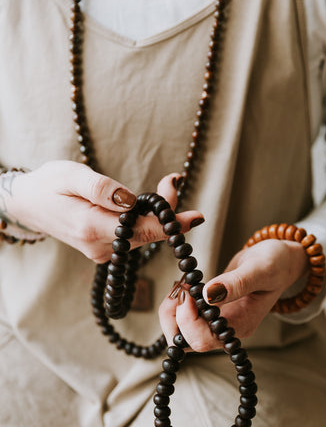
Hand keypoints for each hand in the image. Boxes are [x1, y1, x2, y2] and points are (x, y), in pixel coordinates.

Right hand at [3, 161, 202, 261]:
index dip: (171, 224)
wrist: (28, 204)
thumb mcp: (71, 175)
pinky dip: (142, 221)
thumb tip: (131, 200)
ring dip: (155, 214)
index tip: (196, 217)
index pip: (141, 230)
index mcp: (91, 228)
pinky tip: (143, 204)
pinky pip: (132, 236)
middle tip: (174, 180)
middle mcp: (99, 246)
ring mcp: (101, 251)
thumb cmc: (48, 184)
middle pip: (146, 233)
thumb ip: (102, 189)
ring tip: (166, 184)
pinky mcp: (103, 249)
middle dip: (166, 211)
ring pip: (141, 235)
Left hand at [159, 239, 308, 350]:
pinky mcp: (210, 313)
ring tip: (181, 285)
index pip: (203, 340)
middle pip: (186, 342)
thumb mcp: (262, 268)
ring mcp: (218, 323)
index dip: (187, 319)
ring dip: (171, 312)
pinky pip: (184, 320)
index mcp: (241, 325)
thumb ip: (237, 283)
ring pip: (181, 334)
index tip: (188, 291)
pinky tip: (185, 285)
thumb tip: (208, 294)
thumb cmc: (277, 264)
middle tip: (180, 287)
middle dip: (173, 317)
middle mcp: (227, 330)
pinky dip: (176, 305)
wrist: (281, 261)